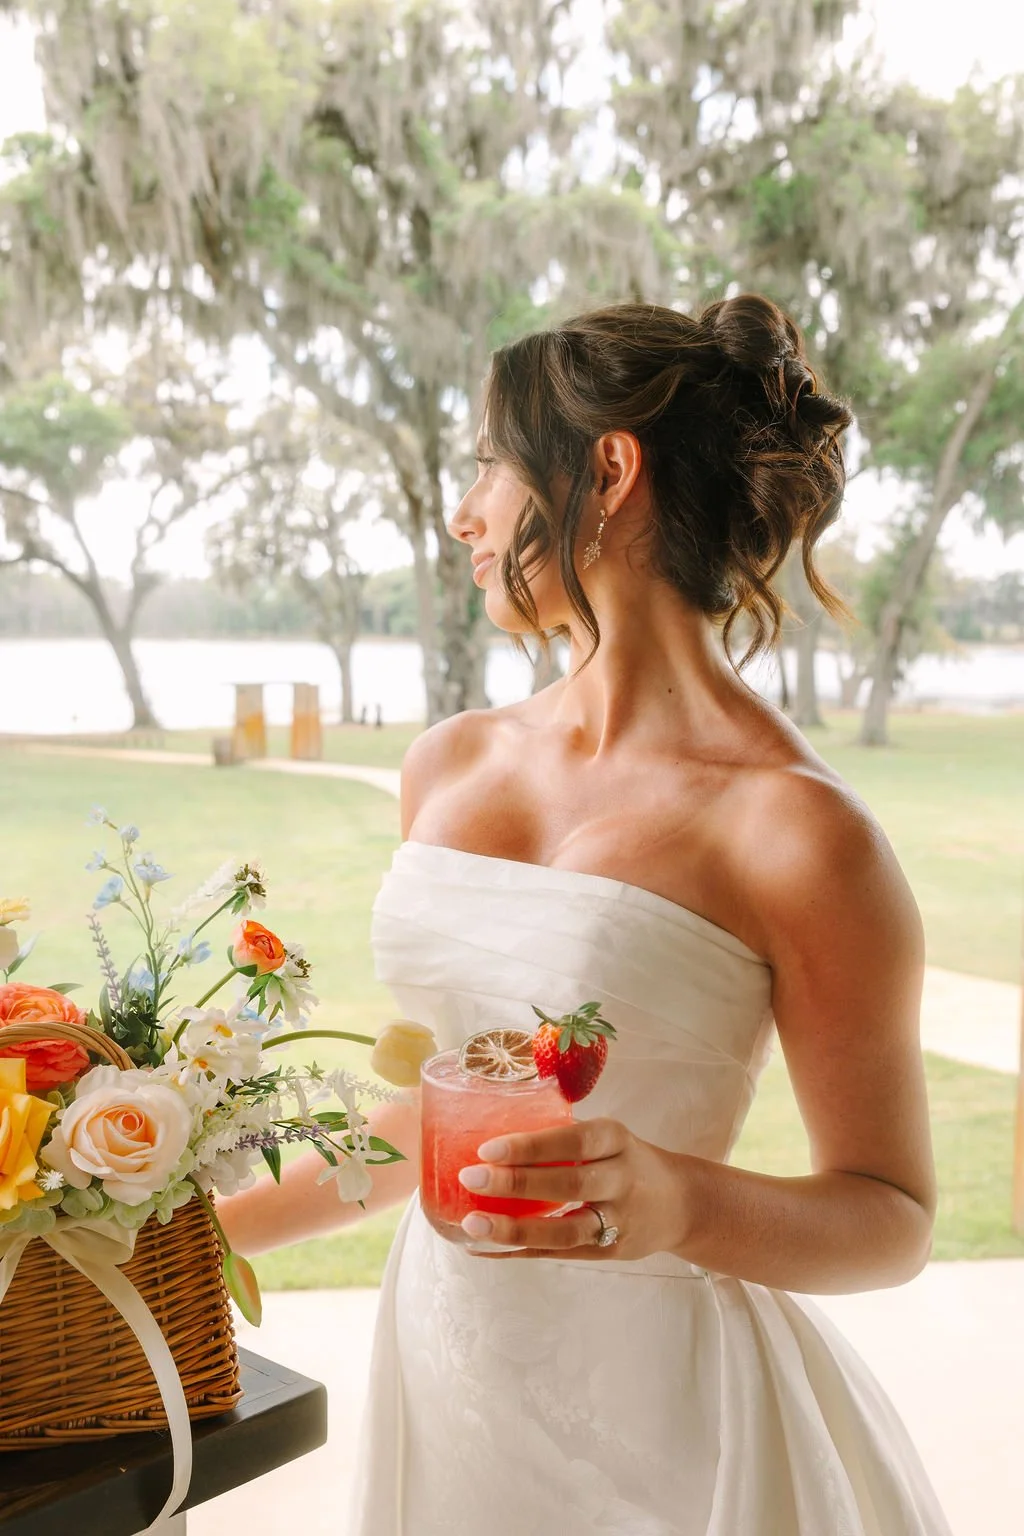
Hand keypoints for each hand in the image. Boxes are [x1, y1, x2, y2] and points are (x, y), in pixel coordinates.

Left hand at [457, 1116, 689, 1260]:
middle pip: (568, 1185)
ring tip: (472, 1225)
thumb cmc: (626, 1161)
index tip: (487, 1149)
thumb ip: (564, 1138)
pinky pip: (560, 1254)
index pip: (573, 1142)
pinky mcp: (610, 1252)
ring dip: (515, 1229)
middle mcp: (621, 1180)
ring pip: (565, 1231)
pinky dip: (520, 1251)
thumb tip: (494, 1134)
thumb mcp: (608, 1137)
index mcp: (617, 1140)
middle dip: (516, 1183)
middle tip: (470, 1178)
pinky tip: (484, 1248)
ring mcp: (618, 1221)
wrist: (681, 1203)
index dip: (531, 1146)